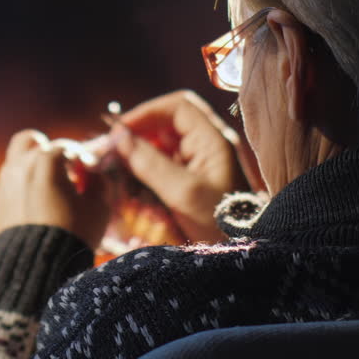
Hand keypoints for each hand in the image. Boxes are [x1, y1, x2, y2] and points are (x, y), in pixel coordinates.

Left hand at [0, 130, 110, 249]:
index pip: (68, 148)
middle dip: (48, 150)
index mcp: (45, 160)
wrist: (37, 268)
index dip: (83, 160)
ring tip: (50, 191)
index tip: (91, 175)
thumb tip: (94, 173)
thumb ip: (99, 181)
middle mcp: (19, 166)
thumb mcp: (99, 206)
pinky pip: (8, 187)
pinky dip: (21, 189)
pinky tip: (36, 208)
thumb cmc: (73, 234)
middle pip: (31, 141)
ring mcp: (3, 184)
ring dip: (32, 169)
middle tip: (62, 169)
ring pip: (15, 163)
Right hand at [114, 90, 263, 242]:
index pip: (177, 106)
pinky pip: (165, 166)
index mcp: (212, 139)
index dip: (146, 112)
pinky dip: (146, 171)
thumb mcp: (183, 193)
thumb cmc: (220, 223)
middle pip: (167, 124)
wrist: (245, 251)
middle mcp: (208, 146)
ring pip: (163, 145)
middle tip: (112, 152)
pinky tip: (132, 186)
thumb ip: (150, 163)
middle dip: (138, 134)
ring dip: (139, 154)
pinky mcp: (194, 182)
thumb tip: (119, 136)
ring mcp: (201, 164)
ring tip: (118, 170)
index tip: (120, 130)